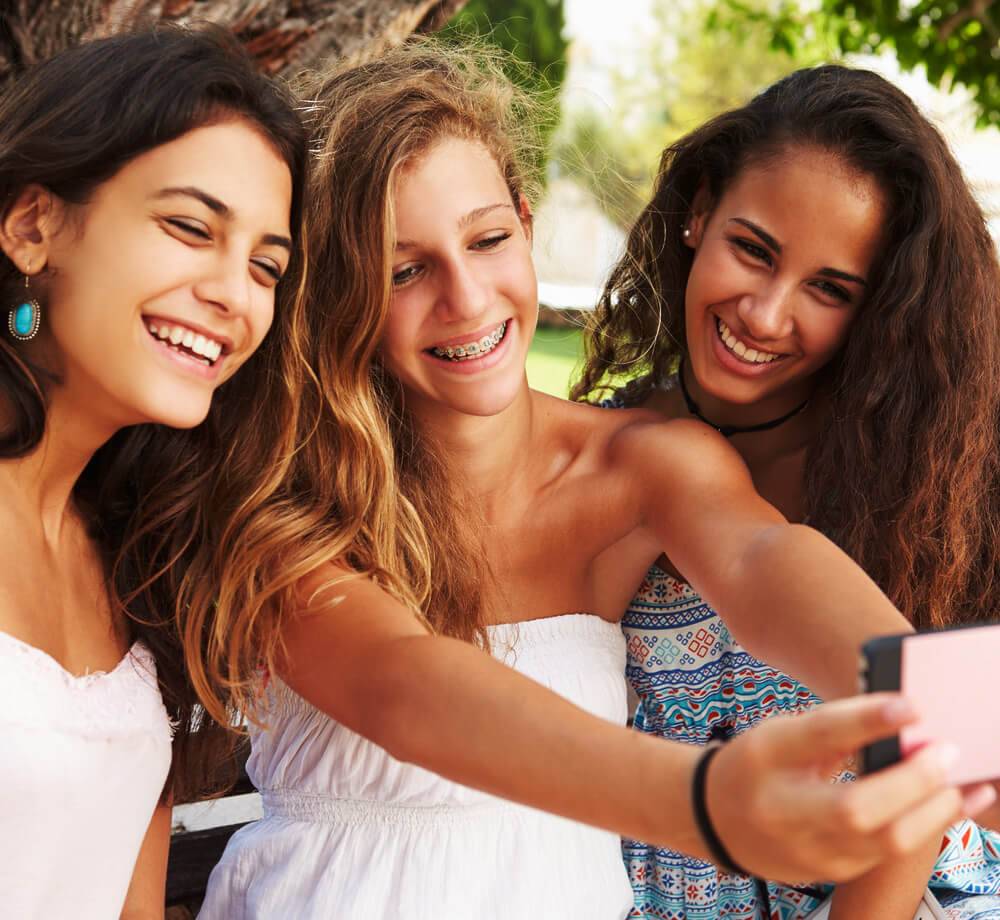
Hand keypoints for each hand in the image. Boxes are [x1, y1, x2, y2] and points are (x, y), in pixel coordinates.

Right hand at [706, 694, 995, 883]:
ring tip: (963, 781)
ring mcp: (808, 849)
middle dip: (913, 781)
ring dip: (934, 810)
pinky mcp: (831, 873)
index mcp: (767, 757)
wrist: (717, 818)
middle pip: (858, 806)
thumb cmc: (760, 764)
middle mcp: (783, 808)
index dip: (867, 720)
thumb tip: (903, 722)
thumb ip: (835, 731)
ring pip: (885, 841)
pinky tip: (951, 805)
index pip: (819, 736)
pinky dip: (927, 827)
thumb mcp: (782, 735)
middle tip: (947, 751)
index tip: (911, 705)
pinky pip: (889, 855)